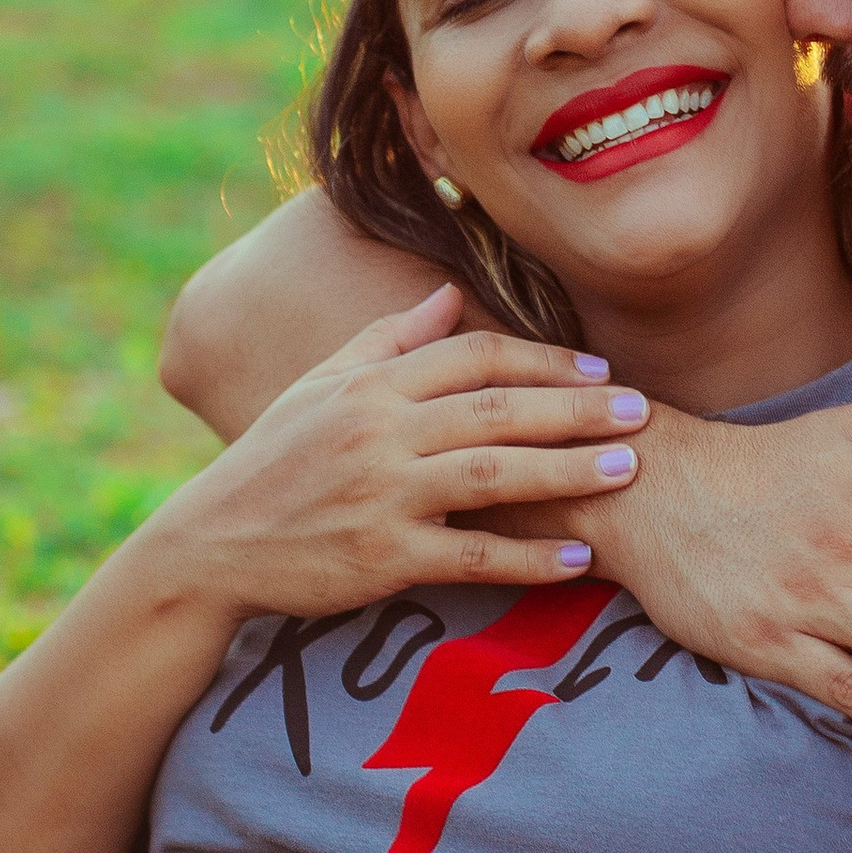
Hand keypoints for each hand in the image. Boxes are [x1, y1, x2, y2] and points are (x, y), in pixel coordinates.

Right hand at [148, 286, 649, 609]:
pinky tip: (581, 560)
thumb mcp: (319, 385)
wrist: (209, 546)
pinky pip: (474, 558)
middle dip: (577, 408)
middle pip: (499, 409)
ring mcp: (383, 495)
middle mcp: (380, 432)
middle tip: (642, 411)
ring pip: (496, 475)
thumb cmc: (271, 461)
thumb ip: (388, 338)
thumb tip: (451, 293)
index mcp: (370, 384)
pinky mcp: (383, 557)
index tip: (600, 371)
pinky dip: (531, 559)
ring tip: (629, 470)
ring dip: (569, 472)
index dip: (545, 361)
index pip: (476, 356)